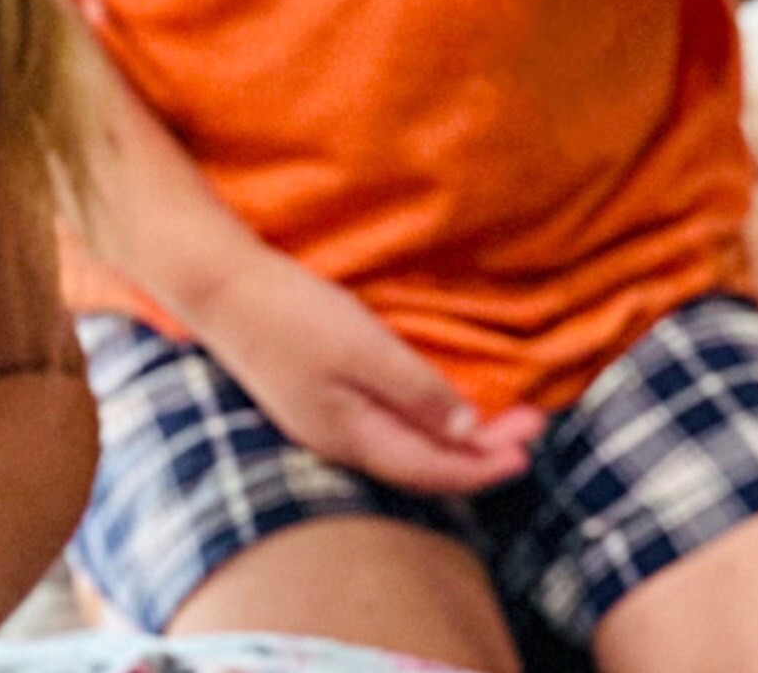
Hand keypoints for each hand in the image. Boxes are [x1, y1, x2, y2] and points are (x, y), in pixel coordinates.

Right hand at [193, 246, 541, 495]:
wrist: (223, 290)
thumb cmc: (294, 314)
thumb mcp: (364, 349)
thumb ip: (416, 392)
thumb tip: (468, 433)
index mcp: (352, 435)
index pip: (431, 467)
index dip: (483, 464)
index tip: (530, 448)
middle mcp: (340, 440)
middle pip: (422, 461)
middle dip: (481, 450)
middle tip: (534, 425)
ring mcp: (327, 421)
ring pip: (406, 446)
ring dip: (457, 437)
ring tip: (500, 424)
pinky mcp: (320, 397)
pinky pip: (388, 426)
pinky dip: (427, 422)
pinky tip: (440, 408)